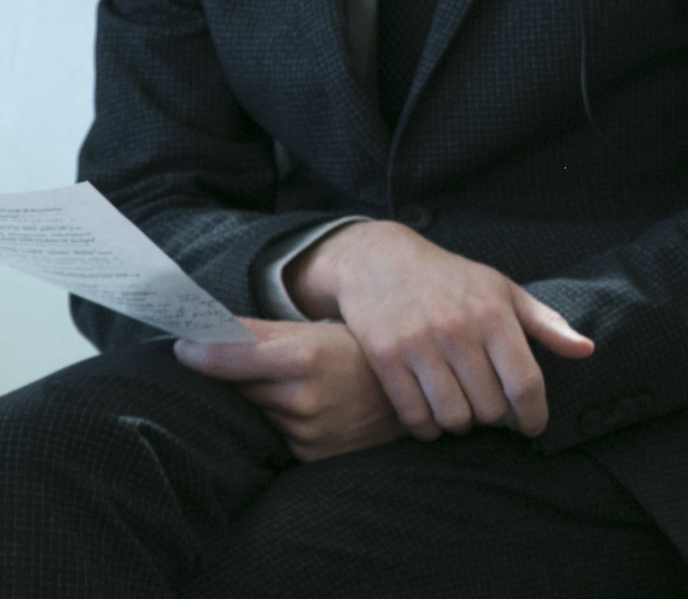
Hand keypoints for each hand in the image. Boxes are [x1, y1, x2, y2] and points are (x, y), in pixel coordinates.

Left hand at [176, 318, 404, 461]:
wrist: (409, 394)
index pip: (228, 357)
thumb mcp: (316, 331)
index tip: (182, 347)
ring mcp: (306, 432)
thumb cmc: (358, 354)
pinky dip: (278, 423)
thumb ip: (259, 332)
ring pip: (257, 412)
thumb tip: (204, 328)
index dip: (198, 352)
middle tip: (252, 364)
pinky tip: (302, 411)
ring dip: (261, 401)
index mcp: (303, 358)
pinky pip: (274, 436)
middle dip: (237, 376)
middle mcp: (301, 399)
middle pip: (239, 387)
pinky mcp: (310, 455)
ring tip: (293, 386)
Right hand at [286, 221, 593, 440]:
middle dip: (497, 418)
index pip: (525, 382)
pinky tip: (433, 418)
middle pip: (490, 407)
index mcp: (494, 314)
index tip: (534, 427)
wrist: (381, 260)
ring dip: (462, 425)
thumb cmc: (453, 280)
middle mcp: (458, 330)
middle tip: (492, 412)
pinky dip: (427, 427)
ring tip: (463, 413)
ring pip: (453, 416)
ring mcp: (418, 345)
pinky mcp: (385, 359)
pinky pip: (414, 415)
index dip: (534, 414)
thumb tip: (586, 350)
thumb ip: (547, 324)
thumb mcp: (505, 291)